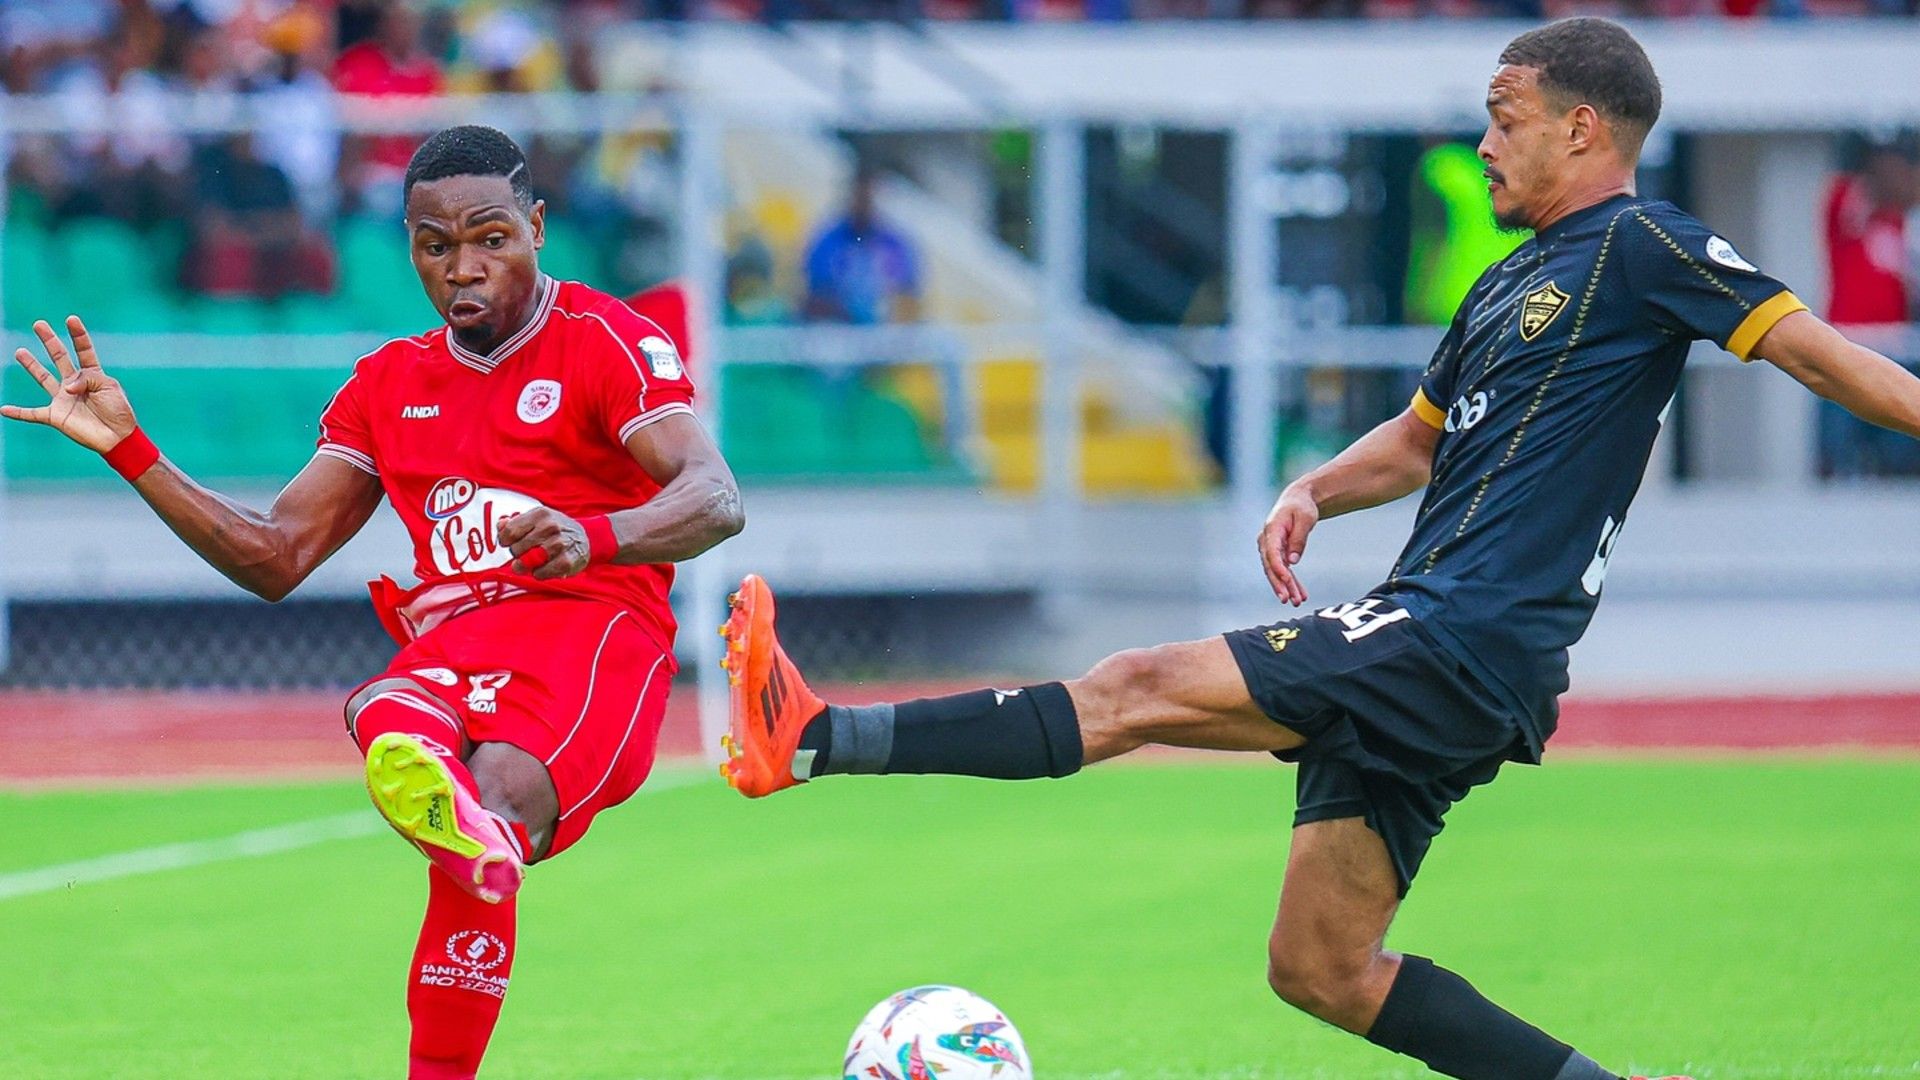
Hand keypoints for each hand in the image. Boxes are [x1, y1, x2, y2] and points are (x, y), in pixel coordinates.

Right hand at [2, 317, 137, 453]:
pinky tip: (3, 409)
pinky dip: (17, 412)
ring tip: (20, 352)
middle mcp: (75, 384)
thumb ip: (87, 379)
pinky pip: (32, 414)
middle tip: (39, 324)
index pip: (84, 350)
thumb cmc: (118, 411)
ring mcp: (63, 399)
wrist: (118, 438)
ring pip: (43, 378)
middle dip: (49, 341)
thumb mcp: (109, 387)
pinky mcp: (55, 416)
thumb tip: (66, 385)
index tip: (71, 319)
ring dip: (31, 365)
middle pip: (59, 357)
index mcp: (93, 375)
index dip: (78, 335)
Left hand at [497, 507, 591, 579]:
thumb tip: (500, 525)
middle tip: (526, 553)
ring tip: (534, 561)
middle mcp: (550, 527)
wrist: (586, 538)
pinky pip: (540, 573)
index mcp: (540, 514)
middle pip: (516, 549)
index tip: (510, 544)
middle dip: (518, 554)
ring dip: (527, 565)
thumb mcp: (537, 519)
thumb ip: (515, 523)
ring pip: (527, 562)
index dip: (505, 541)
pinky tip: (545, 567)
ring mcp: (559, 544)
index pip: (509, 531)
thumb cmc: (556, 530)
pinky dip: (539, 573)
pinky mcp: (566, 562)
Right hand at [1258, 486, 1318, 606]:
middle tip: (1287, 599)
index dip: (1278, 567)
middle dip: (1279, 584)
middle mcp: (1266, 541)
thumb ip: (1299, 539)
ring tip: (1297, 601)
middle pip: (1271, 566)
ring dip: (1286, 587)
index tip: (1286, 579)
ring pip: (1276, 572)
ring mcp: (1270, 548)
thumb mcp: (1305, 518)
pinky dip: (1291, 583)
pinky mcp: (1277, 553)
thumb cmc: (1301, 507)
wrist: (1297, 500)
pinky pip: (1283, 570)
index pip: (1271, 552)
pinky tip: (1300, 595)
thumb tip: (1293, 561)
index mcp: (1271, 530)